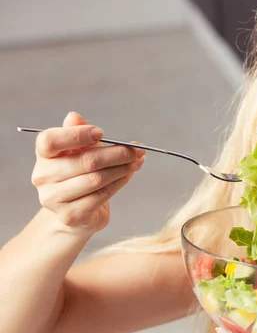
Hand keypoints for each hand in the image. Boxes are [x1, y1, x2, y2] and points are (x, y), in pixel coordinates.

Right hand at [31, 111, 145, 234]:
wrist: (78, 213)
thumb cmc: (80, 175)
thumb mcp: (79, 151)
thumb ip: (78, 133)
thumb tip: (74, 116)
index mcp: (44, 156)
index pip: (50, 140)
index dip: (76, 135)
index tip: (101, 132)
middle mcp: (43, 177)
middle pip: (86, 161)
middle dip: (118, 153)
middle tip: (138, 150)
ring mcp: (54, 198)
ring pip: (97, 179)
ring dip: (123, 168)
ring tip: (138, 161)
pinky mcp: (71, 215)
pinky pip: (101, 195)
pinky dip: (120, 182)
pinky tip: (129, 175)